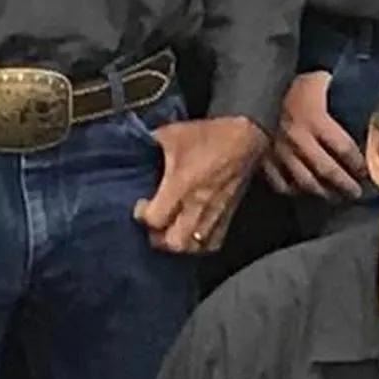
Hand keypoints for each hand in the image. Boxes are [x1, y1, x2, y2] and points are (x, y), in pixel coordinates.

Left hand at [133, 115, 267, 253]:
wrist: (246, 137)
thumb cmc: (209, 135)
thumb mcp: (172, 132)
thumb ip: (149, 142)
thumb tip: (132, 145)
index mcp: (181, 185)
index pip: (155, 219)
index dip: (141, 215)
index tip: (141, 204)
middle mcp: (198, 204)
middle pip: (175, 242)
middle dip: (158, 238)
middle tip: (153, 225)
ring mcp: (215, 212)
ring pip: (194, 247)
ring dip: (178, 243)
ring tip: (170, 232)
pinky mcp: (229, 213)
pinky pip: (214, 242)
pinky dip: (200, 244)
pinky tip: (192, 235)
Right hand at [261, 71, 366, 202]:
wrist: (255, 81)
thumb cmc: (294, 82)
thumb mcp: (320, 81)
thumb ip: (343, 93)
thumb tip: (372, 103)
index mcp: (315, 118)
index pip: (344, 148)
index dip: (358, 163)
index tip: (366, 172)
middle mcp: (298, 138)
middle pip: (326, 170)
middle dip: (345, 184)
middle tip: (356, 193)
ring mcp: (278, 151)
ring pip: (305, 181)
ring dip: (323, 193)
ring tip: (336, 198)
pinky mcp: (262, 158)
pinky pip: (280, 183)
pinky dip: (294, 191)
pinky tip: (304, 192)